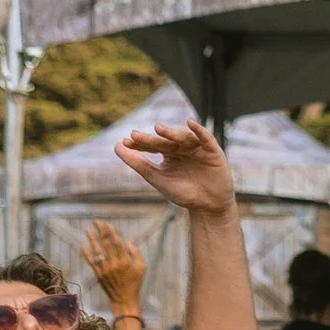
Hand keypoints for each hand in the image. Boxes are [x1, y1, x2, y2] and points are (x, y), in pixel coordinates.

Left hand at [81, 220, 144, 308]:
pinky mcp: (99, 275)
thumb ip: (136, 253)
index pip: (117, 243)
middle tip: (97, 222)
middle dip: (101, 232)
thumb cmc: (135, 282)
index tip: (107, 224)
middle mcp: (114, 264)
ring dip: (92, 240)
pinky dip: (87, 254)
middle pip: (106, 244)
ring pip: (97, 252)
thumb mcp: (141, 267)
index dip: (112, 232)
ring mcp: (105, 269)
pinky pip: (91, 263)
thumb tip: (130, 240)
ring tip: (88, 230)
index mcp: (125, 261)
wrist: (124, 299)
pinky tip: (83, 246)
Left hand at [116, 120, 234, 215]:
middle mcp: (183, 147)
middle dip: (151, 139)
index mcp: (169, 153)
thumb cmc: (183, 192)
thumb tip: (117, 147)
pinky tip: (190, 123)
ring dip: (172, 132)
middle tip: (135, 136)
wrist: (208, 206)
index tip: (126, 142)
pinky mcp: (213, 151)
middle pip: (166, 140)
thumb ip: (138, 163)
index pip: (153, 145)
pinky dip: (199, 130)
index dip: (140, 143)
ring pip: (183, 137)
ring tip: (158, 129)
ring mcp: (198, 148)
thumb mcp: (157, 178)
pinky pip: (206, 138)